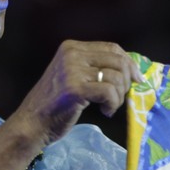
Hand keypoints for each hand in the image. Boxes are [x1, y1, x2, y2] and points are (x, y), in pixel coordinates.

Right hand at [7, 40, 139, 148]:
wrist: (32, 123)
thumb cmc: (55, 104)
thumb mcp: (73, 76)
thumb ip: (94, 67)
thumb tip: (131, 68)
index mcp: (71, 47)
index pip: (112, 48)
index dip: (129, 63)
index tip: (136, 79)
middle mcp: (72, 53)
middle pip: (118, 61)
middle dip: (127, 81)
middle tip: (122, 97)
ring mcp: (72, 70)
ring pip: (116, 77)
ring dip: (118, 97)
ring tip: (108, 107)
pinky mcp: (75, 88)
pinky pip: (109, 92)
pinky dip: (113, 104)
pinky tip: (104, 112)